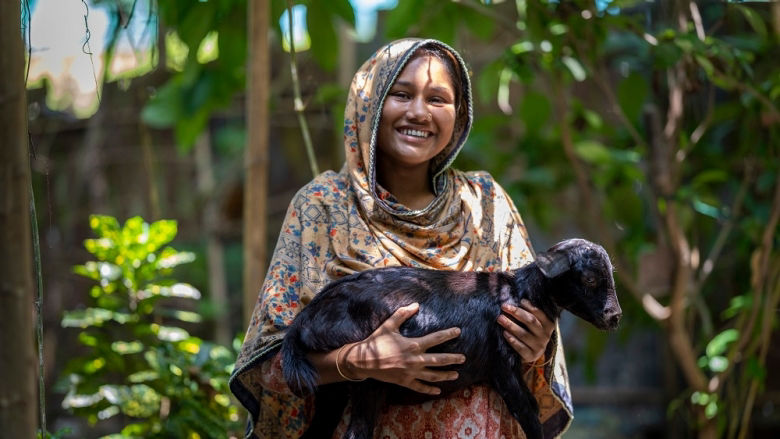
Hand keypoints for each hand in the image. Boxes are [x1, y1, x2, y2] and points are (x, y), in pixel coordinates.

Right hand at [344, 303, 465, 394]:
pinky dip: (430, 390)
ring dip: (446, 375)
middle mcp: (415, 360)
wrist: (363, 360)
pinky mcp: (405, 382)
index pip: (436, 339)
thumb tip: (416, 305)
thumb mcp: (389, 325)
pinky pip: (420, 387)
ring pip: (433, 376)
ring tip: (456, 375)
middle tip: (463, 358)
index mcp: (413, 345)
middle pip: (439, 360)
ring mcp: (411, 373)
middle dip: (453, 359)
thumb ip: (403, 314)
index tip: (458, 331)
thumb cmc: (376, 341)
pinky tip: (438, 391)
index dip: (448, 334)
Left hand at [497, 299, 554, 363]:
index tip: (519, 300)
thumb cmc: (526, 330)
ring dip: (511, 325)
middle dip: (517, 313)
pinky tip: (504, 333)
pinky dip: (512, 340)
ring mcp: (539, 347)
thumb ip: (522, 308)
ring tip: (500, 318)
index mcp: (548, 324)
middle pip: (531, 321)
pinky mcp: (531, 356)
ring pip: (524, 334)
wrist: (527, 353)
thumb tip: (506, 290)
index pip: (539, 313)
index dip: (529, 306)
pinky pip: (521, 348)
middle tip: (504, 306)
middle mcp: (545, 336)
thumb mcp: (528, 320)